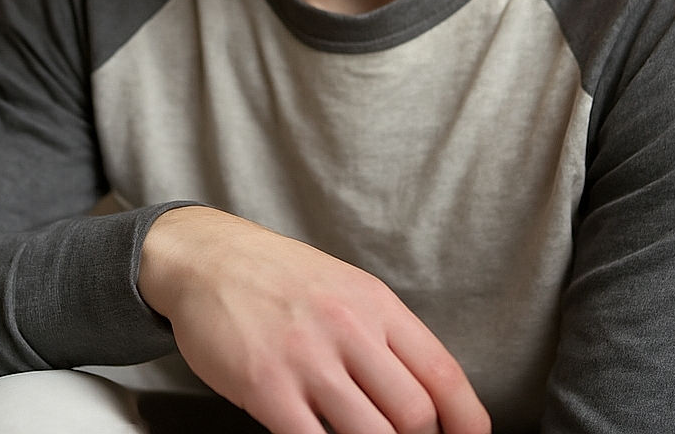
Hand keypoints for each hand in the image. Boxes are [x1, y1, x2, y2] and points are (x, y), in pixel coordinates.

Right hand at [138, 206, 490, 433]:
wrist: (207, 257)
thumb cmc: (277, 277)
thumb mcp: (343, 288)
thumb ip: (383, 338)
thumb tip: (428, 400)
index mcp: (374, 303)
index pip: (443, 374)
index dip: (468, 423)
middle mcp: (348, 326)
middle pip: (414, 415)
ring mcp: (307, 357)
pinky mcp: (266, 385)